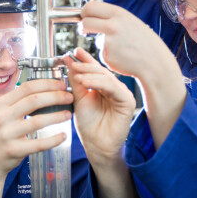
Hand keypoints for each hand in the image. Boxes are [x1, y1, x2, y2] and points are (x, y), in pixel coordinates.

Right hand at [0, 79, 72, 180]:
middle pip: (34, 100)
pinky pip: (38, 144)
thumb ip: (20, 101)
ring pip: (37, 121)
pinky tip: (63, 136)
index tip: (62, 85)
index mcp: (2, 103)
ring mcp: (7, 134)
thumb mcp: (5, 112)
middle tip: (69, 97)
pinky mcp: (13, 150)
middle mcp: (3, 116)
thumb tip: (48, 88)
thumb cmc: (3, 132)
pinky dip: (53, 140)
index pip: (27, 87)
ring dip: (56, 116)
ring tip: (68, 114)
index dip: (47, 84)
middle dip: (55, 96)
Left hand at [64, 48, 134, 164]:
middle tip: (72, 62)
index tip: (74, 52)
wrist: (96, 145)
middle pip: (101, 71)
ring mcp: (122, 94)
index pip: (94, 70)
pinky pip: (113, 88)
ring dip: (90, 74)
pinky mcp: (127, 102)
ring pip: (106, 78)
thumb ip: (76, 81)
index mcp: (103, 87)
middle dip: (85, 65)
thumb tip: (69, 62)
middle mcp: (114, 89)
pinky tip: (86, 83)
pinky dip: (99, 83)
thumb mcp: (78, 99)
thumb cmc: (89, 125)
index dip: (85, 60)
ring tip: (76, 74)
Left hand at [80, 1, 172, 79]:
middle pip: (85, 22)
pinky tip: (122, 56)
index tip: (85, 16)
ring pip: (95, 40)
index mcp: (118, 14)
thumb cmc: (145, 42)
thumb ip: (112, 17)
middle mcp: (111, 25)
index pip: (90, 7)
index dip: (85, 12)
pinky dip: (109, 55)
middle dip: (83, 26)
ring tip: (121, 47)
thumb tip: (94, 15)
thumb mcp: (130, 21)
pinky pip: (102, 53)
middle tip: (87, 30)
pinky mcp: (106, 55)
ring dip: (102, 43)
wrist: (154, 62)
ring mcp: (108, 41)